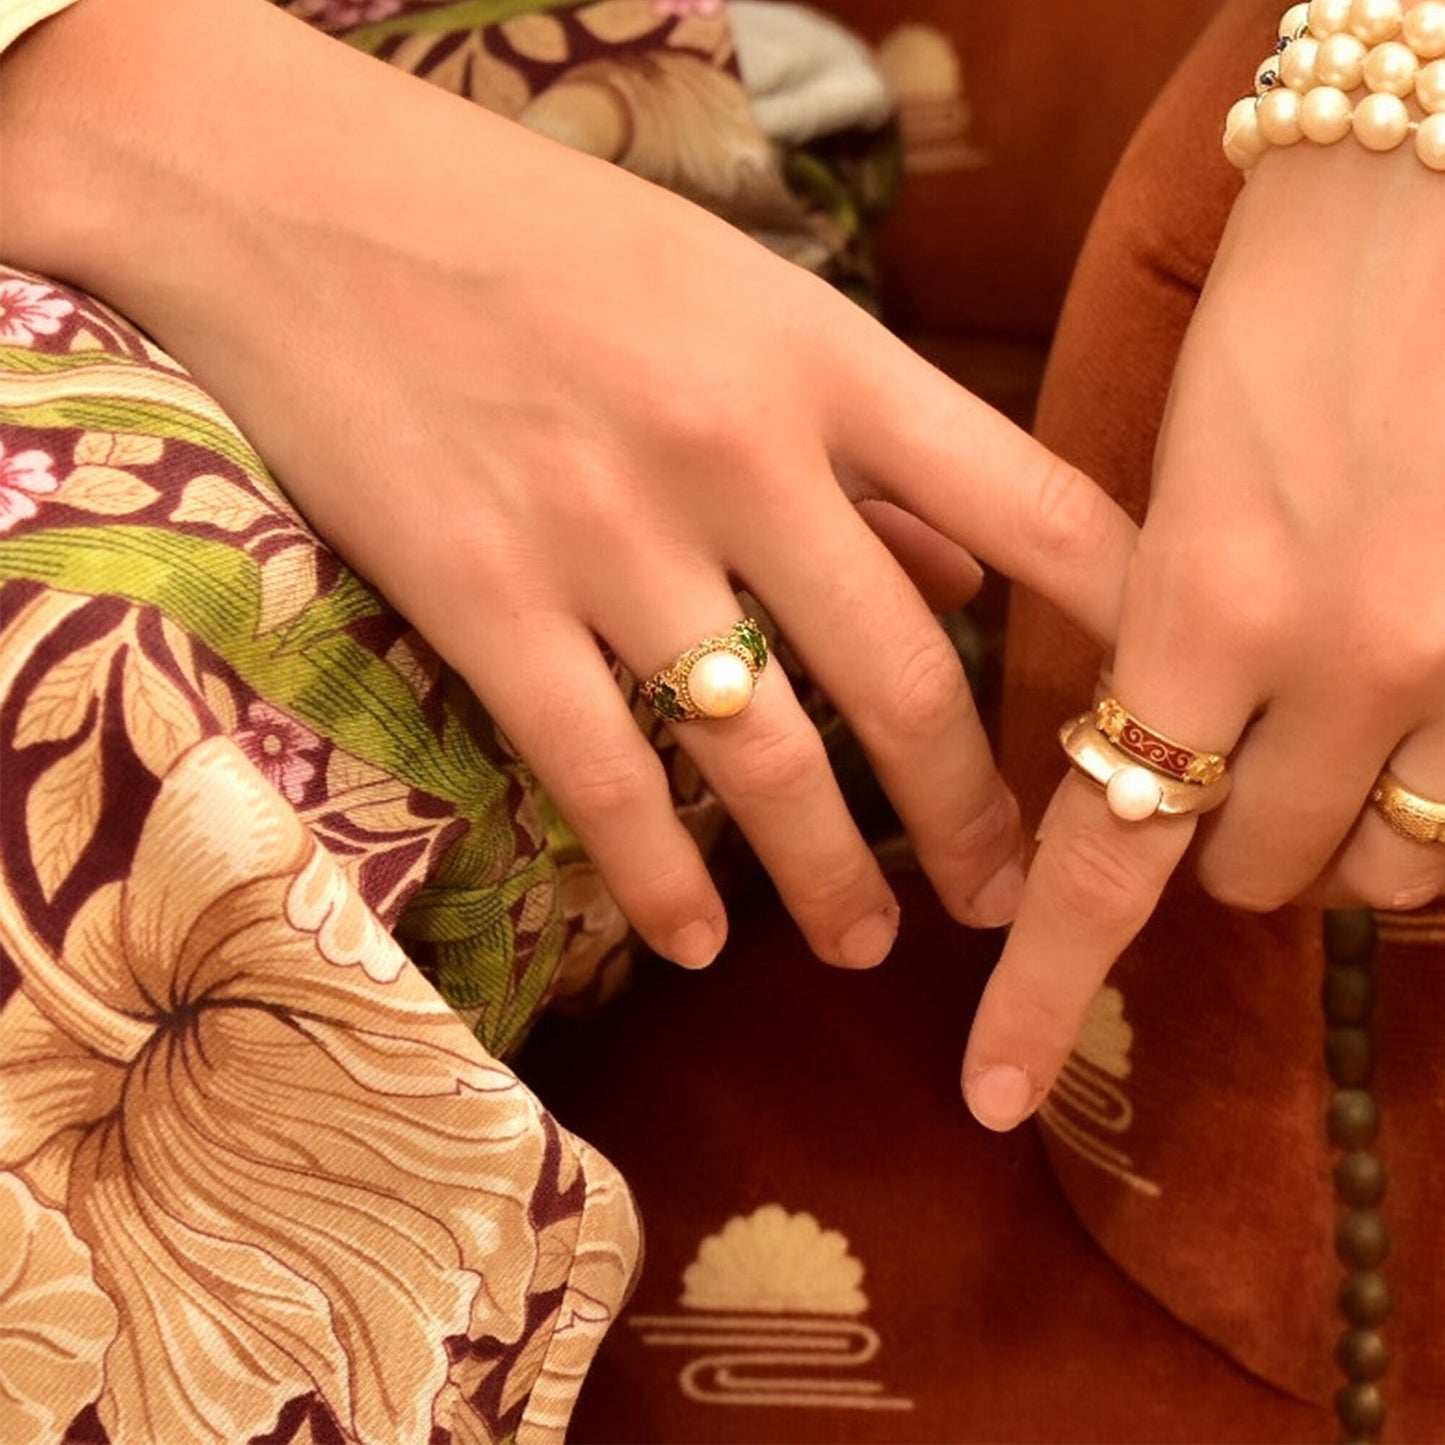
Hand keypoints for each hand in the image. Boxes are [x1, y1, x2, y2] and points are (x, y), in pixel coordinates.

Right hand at [2, 0, 1135, 969]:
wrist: (293, 197)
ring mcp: (610, 536)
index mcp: (822, 357)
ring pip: (767, 757)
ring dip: (832, 877)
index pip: (1033, 510)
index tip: (1154, 727)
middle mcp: (740, 452)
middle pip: (909, 681)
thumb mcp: (729, 290)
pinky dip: (662, 880)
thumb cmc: (528, 233)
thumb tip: (968, 567)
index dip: (1121, 629)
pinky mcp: (486, 603)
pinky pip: (605, 779)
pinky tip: (695, 940)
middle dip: (973, 818)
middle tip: (1006, 898)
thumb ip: (859, 437)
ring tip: (868, 943)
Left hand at [963, 141, 1444, 1131]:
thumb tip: (1134, 752)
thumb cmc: (1282, 328)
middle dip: (1226, 828)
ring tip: (1332, 705)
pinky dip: (1429, 789)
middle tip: (1228, 735)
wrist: (1431, 208)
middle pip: (1262, 872)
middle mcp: (1352, 662)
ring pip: (1388, 862)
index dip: (1043, 988)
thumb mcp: (1174, 496)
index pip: (1109, 851)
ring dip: (1338, 817)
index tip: (987, 1092)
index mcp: (1206, 608)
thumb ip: (1155, 643)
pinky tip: (1408, 701)